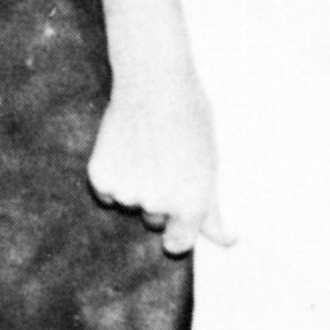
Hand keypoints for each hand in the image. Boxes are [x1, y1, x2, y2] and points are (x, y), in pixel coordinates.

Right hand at [89, 64, 231, 256]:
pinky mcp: (101, 178)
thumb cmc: (191, 121)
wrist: (155, 85)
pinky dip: (114, 176)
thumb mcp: (210, 164)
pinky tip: (126, 148)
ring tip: (147, 148)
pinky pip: (107, 191)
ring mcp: (127, 193)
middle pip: (154, 219)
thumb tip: (228, 240)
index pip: (178, 244)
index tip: (176, 221)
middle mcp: (158, 205)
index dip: (177, 233)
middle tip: (166, 162)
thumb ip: (213, 209)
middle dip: (160, 199)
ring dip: (136, 186)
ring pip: (130, 202)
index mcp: (191, 204)